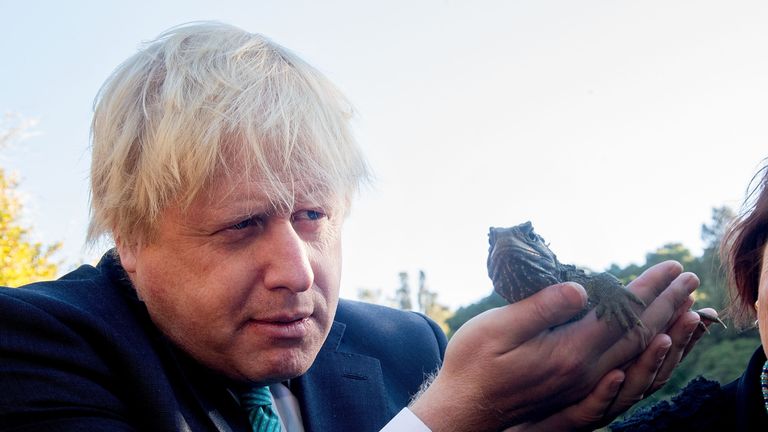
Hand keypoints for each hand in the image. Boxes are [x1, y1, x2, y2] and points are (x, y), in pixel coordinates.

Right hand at [409, 261, 697, 431]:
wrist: (463, 412)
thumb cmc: (472, 365)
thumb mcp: (496, 329)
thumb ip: (540, 309)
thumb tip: (581, 288)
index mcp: (569, 353)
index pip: (622, 316)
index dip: (648, 288)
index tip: (670, 266)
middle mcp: (585, 372)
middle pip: (639, 334)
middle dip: (667, 303)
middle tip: (690, 278)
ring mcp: (583, 385)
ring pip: (637, 355)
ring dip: (665, 327)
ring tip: (686, 305)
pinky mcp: (577, 390)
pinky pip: (628, 371)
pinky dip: (649, 354)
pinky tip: (653, 343)